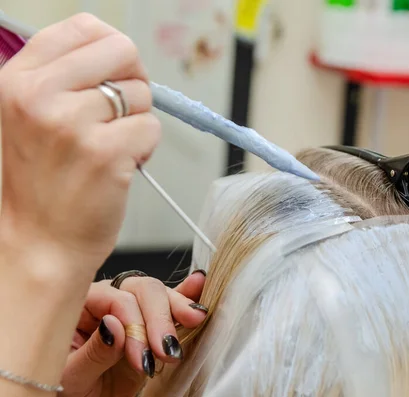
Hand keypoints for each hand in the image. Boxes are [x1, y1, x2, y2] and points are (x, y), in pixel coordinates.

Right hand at [0, 13, 160, 277]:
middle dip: (134, 81)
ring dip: (137, 121)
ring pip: (141, 93)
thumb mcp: (31, 116)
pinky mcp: (104, 152)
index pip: (84, 27)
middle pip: (122, 50)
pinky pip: (151, 128)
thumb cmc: (45, 181)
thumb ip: (65, 78)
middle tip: (123, 112)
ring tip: (112, 147)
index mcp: (20, 79)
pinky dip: (146, 148)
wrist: (40, 242)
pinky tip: (121, 166)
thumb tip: (120, 52)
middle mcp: (39, 95)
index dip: (113, 50)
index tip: (115, 76)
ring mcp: (70, 123)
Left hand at [59, 271, 206, 396]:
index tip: (141, 356)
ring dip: (178, 307)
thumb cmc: (61, 390)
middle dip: (159, 317)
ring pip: (159, 294)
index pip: (114, 298)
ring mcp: (132, 312)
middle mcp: (107, 302)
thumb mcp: (69, 377)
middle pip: (141, 289)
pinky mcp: (150, 326)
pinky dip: (186, 297)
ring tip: (194, 320)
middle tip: (167, 349)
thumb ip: (92, 352)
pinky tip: (200, 285)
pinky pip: (170, 305)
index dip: (133, 324)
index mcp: (79, 307)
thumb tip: (114, 325)